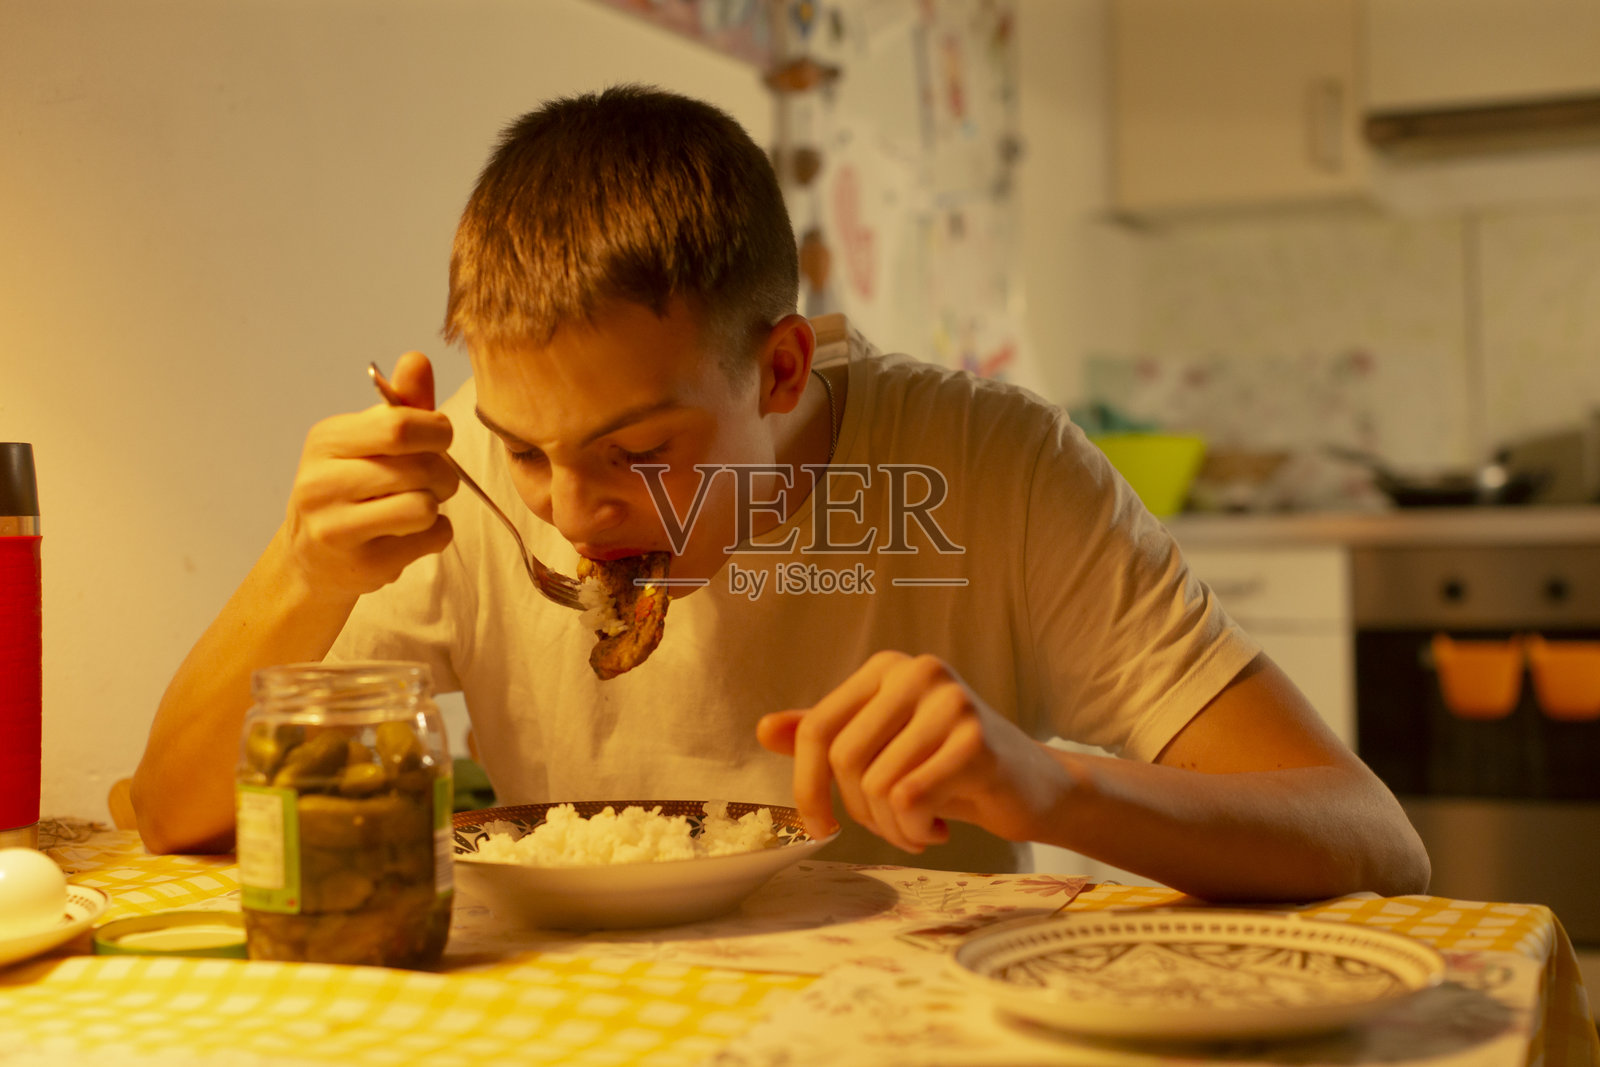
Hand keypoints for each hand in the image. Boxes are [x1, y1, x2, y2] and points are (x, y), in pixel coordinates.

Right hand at [284, 351, 458, 596]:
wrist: (311, 557)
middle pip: (421, 468)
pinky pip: (431, 539)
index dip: (437, 431)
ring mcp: (337, 528)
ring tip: (418, 507)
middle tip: (434, 479)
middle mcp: (322, 482)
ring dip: (437, 506)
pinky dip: (435, 534)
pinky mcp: (362, 565)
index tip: (438, 439)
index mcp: (327, 440)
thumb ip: (401, 403)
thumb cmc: (349, 488)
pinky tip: (410, 533)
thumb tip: (418, 360)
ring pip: (425, 507)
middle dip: (444, 473)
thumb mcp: (367, 440)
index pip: (399, 426)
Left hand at [757, 651, 1069, 851]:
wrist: (1038, 788)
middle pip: (844, 760)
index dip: (807, 786)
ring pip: (878, 785)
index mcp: (887, 668)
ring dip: (893, 827)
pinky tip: (939, 826)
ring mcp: (950, 701)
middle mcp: (917, 672)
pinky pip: (911, 798)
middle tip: (895, 825)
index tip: (819, 825)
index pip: (817, 729)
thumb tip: (764, 729)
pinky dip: (916, 829)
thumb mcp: (885, 748)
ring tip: (922, 824)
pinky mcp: (976, 740)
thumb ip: (830, 736)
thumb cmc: (953, 769)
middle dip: (862, 813)